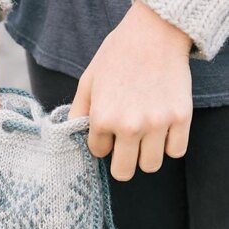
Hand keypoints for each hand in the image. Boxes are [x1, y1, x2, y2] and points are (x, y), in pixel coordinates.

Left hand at [68, 0, 192, 180]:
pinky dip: (169, 145)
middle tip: (124, 148)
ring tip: (144, 138)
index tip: (108, 131)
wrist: (154, 32)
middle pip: (123, 172)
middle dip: (121, 163)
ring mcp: (157, 123)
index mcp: (103, 118)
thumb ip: (78, 112)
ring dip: (145, 156)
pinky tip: (162, 130)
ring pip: (150, 165)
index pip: (98, 152)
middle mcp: (129, 125)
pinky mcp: (181, 117)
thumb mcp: (87, 82)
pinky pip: (176, 151)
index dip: (102, 143)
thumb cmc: (117, 56)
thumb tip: (72, 135)